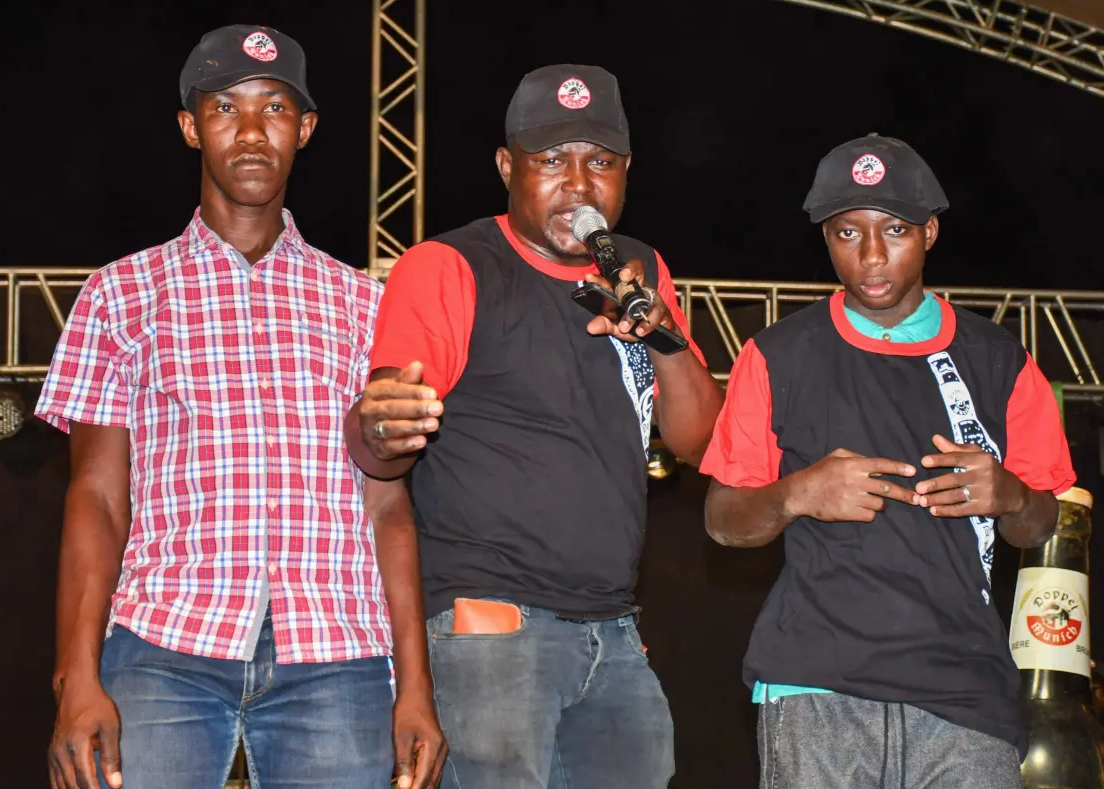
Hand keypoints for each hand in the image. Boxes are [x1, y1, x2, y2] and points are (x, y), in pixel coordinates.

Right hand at [49, 676, 121, 788]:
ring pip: (61, 784)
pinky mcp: (51, 754)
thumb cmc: (96, 706)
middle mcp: (60, 752)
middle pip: (72, 784)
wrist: (74, 691)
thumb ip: (112, 756)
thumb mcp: (110, 727)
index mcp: (77, 744)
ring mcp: (53, 753)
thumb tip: (116, 783)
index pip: (85, 777)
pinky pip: (53, 778)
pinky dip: (62, 787)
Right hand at [357, 362, 442, 460]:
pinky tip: (422, 441)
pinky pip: (392, 447)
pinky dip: (407, 445)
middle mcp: (368, 411)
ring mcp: (370, 431)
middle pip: (392, 409)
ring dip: (414, 427)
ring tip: (434, 424)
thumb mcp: (398, 389)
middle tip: (438, 409)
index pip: (393, 390)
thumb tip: (418, 365)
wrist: (375, 430)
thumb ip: (408, 379)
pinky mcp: (377, 448)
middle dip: (417, 409)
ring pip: (392, 428)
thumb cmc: (392, 403)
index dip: (413, 392)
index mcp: (372, 392)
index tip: (433, 394)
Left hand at [392, 692, 446, 788]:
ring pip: (434, 777)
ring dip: (421, 785)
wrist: (417, 694)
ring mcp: (441, 751)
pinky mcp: (438, 750)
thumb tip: (404, 786)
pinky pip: (432, 770)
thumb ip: (403, 762)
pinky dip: (423, 778)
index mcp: (434, 749)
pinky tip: (412, 780)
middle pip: (432, 781)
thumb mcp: (401, 737)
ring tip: (406, 787)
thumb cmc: (407, 713)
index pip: (424, 779)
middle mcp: (442, 752)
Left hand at [583, 260, 680, 342]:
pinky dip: (647, 324)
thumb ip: (604, 324)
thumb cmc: (633, 325)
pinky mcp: (662, 311)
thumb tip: (591, 327)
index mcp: (623, 289)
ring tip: (623, 327)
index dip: (602, 277)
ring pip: (644, 297)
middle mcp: (639, 288)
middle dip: (631, 270)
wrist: (656, 337)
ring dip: (632, 312)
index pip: (611, 278)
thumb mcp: (615, 326)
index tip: (590, 278)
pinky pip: (656, 313)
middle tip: (623, 277)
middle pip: (637, 271)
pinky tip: (640, 331)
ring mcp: (652, 298)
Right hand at [790, 448, 917, 522]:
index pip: (881, 465)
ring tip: (872, 501)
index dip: (899, 468)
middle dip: (905, 494)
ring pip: (880, 503)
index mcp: (853, 465)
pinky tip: (861, 509)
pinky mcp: (849, 513)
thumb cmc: (820, 472)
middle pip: (887, 488)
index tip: (912, 472)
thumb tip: (875, 465)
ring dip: (880, 503)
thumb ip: (857, 456)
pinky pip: (869, 515)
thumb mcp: (836, 456)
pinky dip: (869, 513)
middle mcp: (855, 481)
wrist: (802, 493)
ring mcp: (852, 498)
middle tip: (918, 499)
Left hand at [915, 434, 1027, 518]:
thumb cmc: (989, 470)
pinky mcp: (985, 507)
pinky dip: (947, 511)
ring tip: (921, 501)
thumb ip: (955, 448)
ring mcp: (985, 492)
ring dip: (937, 499)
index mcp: (981, 459)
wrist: (1013, 494)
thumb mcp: (976, 456)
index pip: (957, 458)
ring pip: (956, 496)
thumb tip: (935, 438)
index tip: (923, 461)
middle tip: (918, 488)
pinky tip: (934, 511)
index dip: (940, 460)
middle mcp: (984, 475)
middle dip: (935, 484)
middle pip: (954, 479)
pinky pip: (962, 509)